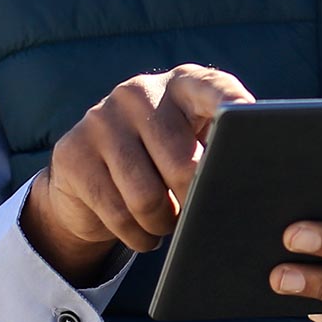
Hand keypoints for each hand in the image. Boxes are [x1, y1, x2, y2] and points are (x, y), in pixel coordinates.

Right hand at [20, 65, 254, 283]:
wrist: (88, 180)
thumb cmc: (161, 164)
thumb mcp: (192, 148)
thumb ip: (219, 153)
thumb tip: (245, 183)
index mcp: (182, 85)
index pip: (214, 89)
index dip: (233, 107)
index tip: (248, 120)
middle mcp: (140, 92)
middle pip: (181, 164)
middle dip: (195, 201)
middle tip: (196, 212)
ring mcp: (101, 118)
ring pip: (146, 197)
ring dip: (164, 224)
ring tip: (168, 222)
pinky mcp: (73, 152)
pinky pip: (117, 214)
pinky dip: (138, 236)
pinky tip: (142, 231)